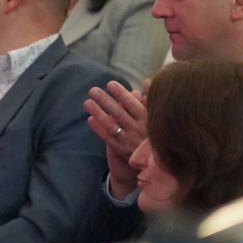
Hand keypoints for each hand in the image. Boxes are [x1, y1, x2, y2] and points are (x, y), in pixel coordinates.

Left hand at [83, 81, 145, 199]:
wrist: (154, 162)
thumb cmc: (153, 131)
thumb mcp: (155, 115)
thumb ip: (150, 99)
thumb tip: (148, 80)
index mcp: (148, 120)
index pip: (133, 104)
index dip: (121, 94)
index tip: (110, 84)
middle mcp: (139, 130)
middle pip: (119, 113)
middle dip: (106, 101)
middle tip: (93, 90)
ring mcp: (129, 141)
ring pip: (112, 125)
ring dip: (98, 113)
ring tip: (87, 102)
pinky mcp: (121, 150)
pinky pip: (108, 138)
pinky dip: (99, 129)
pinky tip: (90, 119)